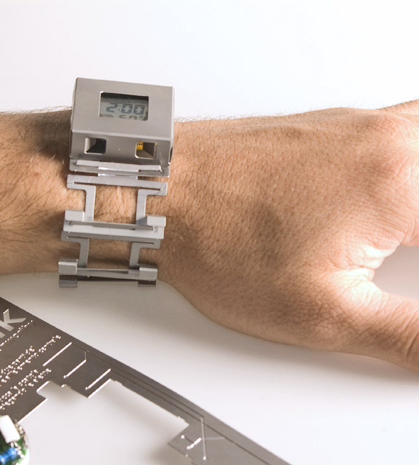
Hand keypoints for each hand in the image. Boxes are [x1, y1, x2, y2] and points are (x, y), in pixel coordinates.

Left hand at [164, 102, 418, 369]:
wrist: (162, 195)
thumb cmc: (218, 240)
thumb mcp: (325, 314)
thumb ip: (412, 336)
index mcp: (402, 182)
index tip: (405, 296)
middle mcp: (388, 138)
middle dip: (416, 248)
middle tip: (396, 269)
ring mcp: (359, 125)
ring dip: (416, 205)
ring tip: (393, 248)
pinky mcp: (334, 127)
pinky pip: (406, 136)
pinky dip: (411, 171)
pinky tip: (391, 204)